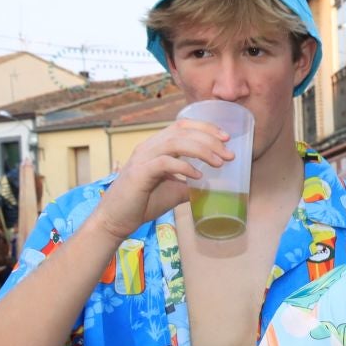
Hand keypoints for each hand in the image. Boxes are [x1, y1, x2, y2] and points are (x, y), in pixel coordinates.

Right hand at [85, 119, 230, 241]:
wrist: (117, 219)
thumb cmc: (143, 203)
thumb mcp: (174, 191)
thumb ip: (190, 184)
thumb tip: (214, 186)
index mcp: (156, 146)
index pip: (182, 126)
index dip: (205, 128)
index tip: (226, 138)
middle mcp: (149, 147)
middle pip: (182, 131)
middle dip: (210, 139)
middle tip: (229, 154)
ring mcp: (142, 158)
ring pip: (175, 142)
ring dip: (201, 150)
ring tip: (219, 163)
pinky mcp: (139, 173)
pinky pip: (164, 163)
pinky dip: (184, 167)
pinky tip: (198, 176)